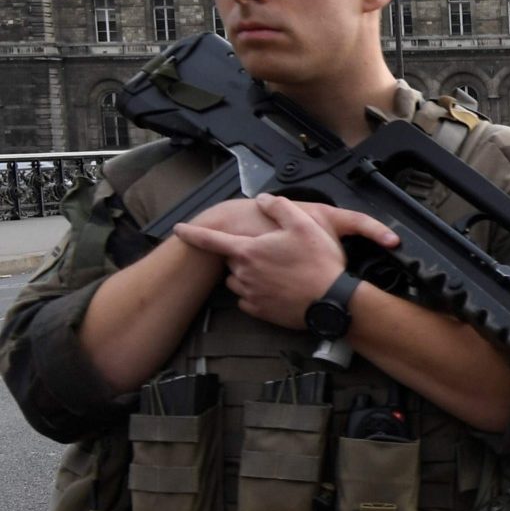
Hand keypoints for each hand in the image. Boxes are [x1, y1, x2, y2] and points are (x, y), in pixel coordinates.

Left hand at [170, 195, 399, 329]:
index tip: (178, 229)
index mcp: (249, 250)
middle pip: (233, 260)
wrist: (332, 301)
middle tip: (272, 253)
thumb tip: (263, 199)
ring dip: (248, 275)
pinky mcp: (260, 311)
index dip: (192, 232)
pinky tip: (276, 290)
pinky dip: (257, 294)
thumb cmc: (319, 262)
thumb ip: (280, 207)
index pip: (210, 239)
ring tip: (275, 272)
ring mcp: (250, 294)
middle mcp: (244, 273)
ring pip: (239, 281)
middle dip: (245, 254)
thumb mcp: (305, 225)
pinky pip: (249, 300)